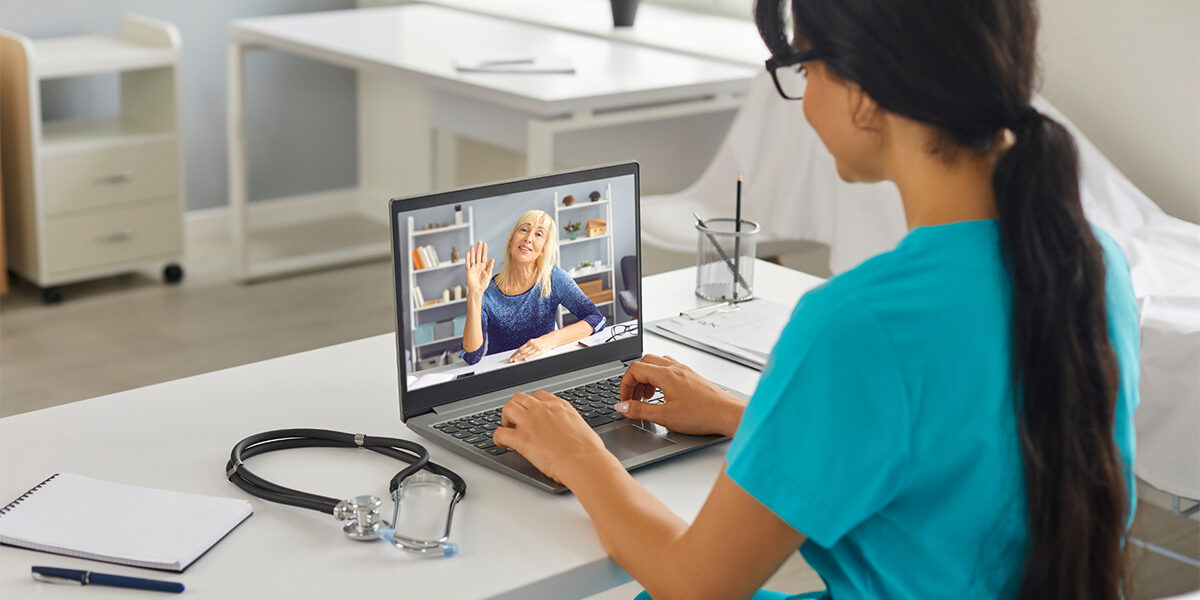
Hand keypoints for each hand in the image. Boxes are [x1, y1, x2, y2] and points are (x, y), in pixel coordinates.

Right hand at [465, 241, 494, 297]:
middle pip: (478, 255)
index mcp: (484, 266)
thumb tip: (493, 259)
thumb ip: (490, 266)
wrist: (477, 290)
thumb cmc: (484, 283)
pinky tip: (468, 253)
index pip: (484, 256)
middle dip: (479, 248)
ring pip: (472, 258)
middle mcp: (478, 265)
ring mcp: (473, 267)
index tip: (485, 244)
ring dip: (472, 251)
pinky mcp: (468, 271)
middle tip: (479, 241)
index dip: (484, 250)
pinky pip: (468, 263)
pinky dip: (467, 258)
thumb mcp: (488, 274)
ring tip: (472, 245)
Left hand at [494, 390, 617, 484]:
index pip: (539, 396)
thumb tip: (569, 432)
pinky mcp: (522, 439)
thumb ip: (570, 425)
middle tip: (517, 421)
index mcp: (559, 406)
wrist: (584, 462)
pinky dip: (498, 438)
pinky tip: (503, 444)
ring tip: (509, 430)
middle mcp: (543, 410)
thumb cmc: (589, 451)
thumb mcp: (582, 428)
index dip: (532, 405)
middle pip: (520, 398)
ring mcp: (531, 422)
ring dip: (505, 419)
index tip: (532, 414)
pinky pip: (500, 432)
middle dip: (516, 408)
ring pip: (508, 408)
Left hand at [509, 336, 552, 362]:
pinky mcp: (540, 351)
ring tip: (515, 361)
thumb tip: (521, 351)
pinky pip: (534, 355)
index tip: (511, 357)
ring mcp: (536, 348)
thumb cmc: (543, 341)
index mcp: (530, 342)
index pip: (520, 348)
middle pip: (522, 351)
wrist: (551, 339)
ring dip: (520, 358)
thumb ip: (528, 346)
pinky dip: (529, 357)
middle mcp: (532, 345)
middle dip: (516, 356)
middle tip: (511, 360)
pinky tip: (525, 359)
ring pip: (526, 354)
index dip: (515, 353)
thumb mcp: (534, 342)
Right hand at [617, 354, 746, 436]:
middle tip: (633, 398)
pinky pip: (669, 369)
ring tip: (647, 397)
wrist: (727, 414)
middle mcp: (675, 368)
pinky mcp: (691, 376)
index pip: (634, 369)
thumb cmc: (702, 415)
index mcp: (666, 374)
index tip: (624, 400)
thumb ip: (640, 410)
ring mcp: (684, 370)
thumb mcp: (665, 416)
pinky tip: (663, 394)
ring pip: (657, 364)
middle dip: (634, 380)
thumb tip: (622, 406)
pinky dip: (659, 378)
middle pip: (644, 363)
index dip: (624, 385)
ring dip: (647, 378)